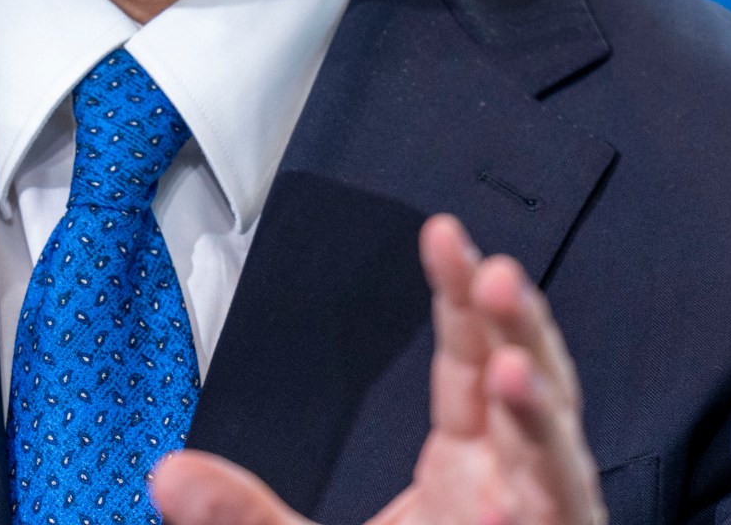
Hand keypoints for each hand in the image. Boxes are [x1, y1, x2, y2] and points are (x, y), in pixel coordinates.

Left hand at [153, 214, 602, 524]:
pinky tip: (509, 503)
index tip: (442, 235)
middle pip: (533, 389)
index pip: (472, 358)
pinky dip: (537, 513)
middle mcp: (520, 487)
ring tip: (510, 368)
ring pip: (565, 465)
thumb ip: (243, 521)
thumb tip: (165, 476)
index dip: (463, 295)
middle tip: (495, 275)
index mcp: (471, 463)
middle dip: (521, 330)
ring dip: (542, 416)